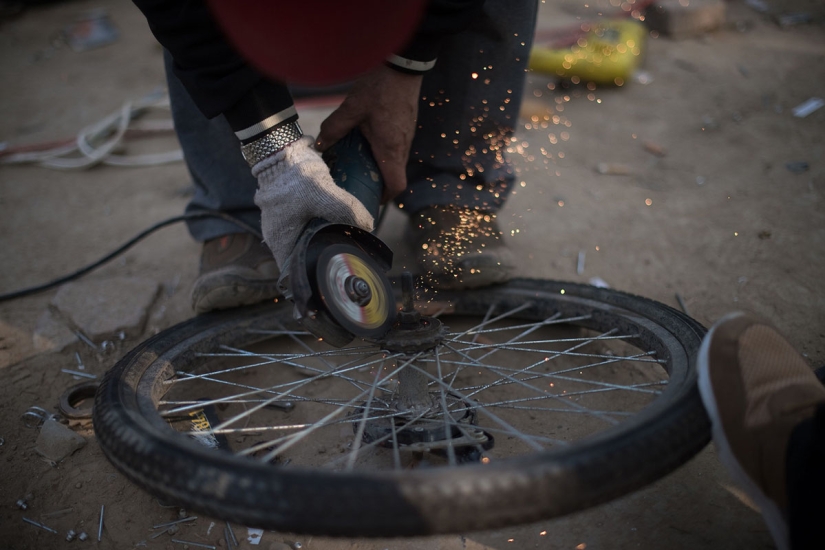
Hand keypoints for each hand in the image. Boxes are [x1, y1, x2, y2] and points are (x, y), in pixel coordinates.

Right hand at [253, 137, 373, 269]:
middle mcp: (278, 236)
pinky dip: (319, 222)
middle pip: (304, 255)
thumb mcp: (324, 195)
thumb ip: (348, 211)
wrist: (280, 149)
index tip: (334, 269)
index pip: (297, 270)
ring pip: (305, 238)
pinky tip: (335, 218)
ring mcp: (282, 222)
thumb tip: (369, 225)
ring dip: (323, 237)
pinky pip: (305, 223)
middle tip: (346, 252)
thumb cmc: (294, 176)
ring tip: (344, 236)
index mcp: (280, 241)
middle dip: (324, 253)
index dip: (315, 273)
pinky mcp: (288, 209)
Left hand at [317, 66, 422, 201]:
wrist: (403, 66)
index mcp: (390, 148)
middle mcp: (402, 146)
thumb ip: (333, 129)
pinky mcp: (407, 127)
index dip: (385, 197)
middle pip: (395, 176)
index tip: (371, 199)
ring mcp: (407, 136)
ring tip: (361, 162)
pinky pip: (398, 148)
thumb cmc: (379, 88)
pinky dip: (385, 152)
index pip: (396, 185)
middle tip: (359, 182)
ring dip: (381, 166)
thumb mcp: (351, 108)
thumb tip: (320, 145)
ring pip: (396, 162)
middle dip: (379, 183)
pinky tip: (368, 142)